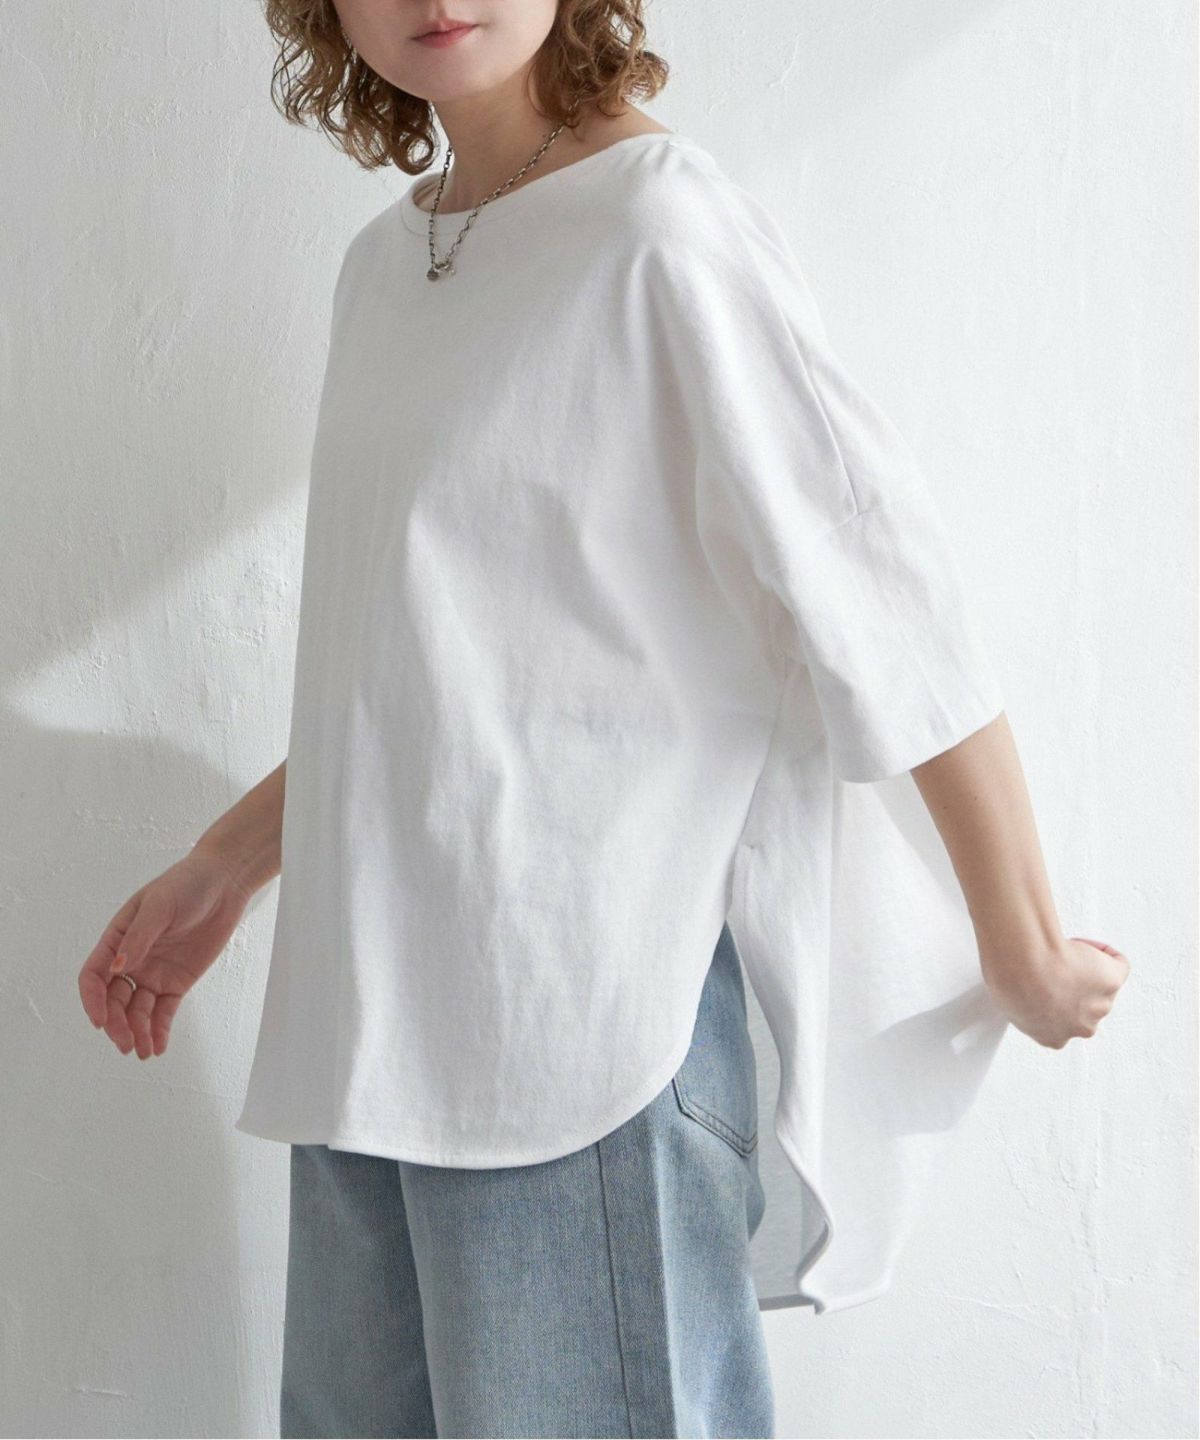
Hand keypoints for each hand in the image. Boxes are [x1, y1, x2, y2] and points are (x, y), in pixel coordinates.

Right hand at [78, 847, 254, 1059]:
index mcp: (117, 939)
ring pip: (137, 1011)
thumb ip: (139, 938)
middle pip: (114, 1000)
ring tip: (143, 1051)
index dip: (93, 1000)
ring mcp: (153, 973)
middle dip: (117, 1024)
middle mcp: (131, 961)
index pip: (94, 976)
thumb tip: (118, 968)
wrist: (224, 884)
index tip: (99, 1021)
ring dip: (137, 1032)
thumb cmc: (186, 885)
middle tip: (126, 1044)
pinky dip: (159, 1030)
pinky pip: (163, 1011)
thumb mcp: (159, 906)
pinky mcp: (176, 982)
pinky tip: (157, 1047)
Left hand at [981, 936, 1130, 1048]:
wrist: (1025, 966)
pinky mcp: (1112, 981)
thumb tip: (1021, 989)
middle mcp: (1081, 1027)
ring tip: (1062, 952)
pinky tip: (1084, 944)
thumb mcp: (1006, 1002)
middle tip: (1054, 965)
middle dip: (1072, 988)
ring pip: (1100, 987)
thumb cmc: (1009, 980)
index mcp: (1053, 1037)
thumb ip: (1022, 1005)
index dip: (1053, 1002)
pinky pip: (1119, 966)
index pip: (1060, 1025)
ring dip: (1085, 969)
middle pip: (1084, 1007)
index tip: (1044, 985)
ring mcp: (1101, 1006)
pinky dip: (1106, 954)